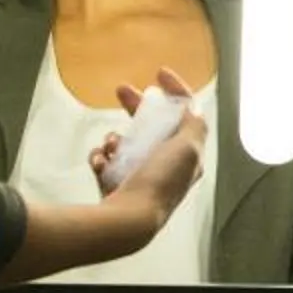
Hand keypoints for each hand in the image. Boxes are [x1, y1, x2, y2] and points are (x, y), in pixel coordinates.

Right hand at [90, 67, 205, 231]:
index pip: (187, 116)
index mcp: (188, 157)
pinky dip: (101, 158)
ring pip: (125, 143)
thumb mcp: (188, 148)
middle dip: (135, 106)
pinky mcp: (117, 186)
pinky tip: (99, 162)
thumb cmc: (161, 181)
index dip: (177, 90)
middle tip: (121, 90)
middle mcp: (166, 167)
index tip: (159, 72)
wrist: (129, 220)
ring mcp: (141, 177)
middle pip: (152, 125)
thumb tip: (193, 109)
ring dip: (114, 138)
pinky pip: (106, 162)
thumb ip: (193, 125)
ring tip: (110, 146)